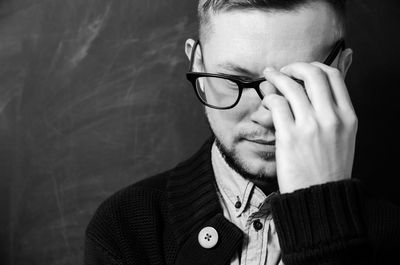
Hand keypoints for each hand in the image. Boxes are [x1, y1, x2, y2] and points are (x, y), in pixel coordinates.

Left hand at [262, 62, 357, 193]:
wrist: (319, 196)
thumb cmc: (328, 168)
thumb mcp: (342, 137)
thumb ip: (334, 112)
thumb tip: (320, 90)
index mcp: (347, 117)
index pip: (333, 76)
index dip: (315, 66)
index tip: (302, 69)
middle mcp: (331, 118)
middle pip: (312, 74)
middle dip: (294, 66)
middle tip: (282, 70)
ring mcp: (310, 126)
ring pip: (291, 86)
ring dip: (275, 77)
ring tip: (267, 77)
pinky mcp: (289, 137)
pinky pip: (276, 104)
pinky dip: (269, 98)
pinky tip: (267, 102)